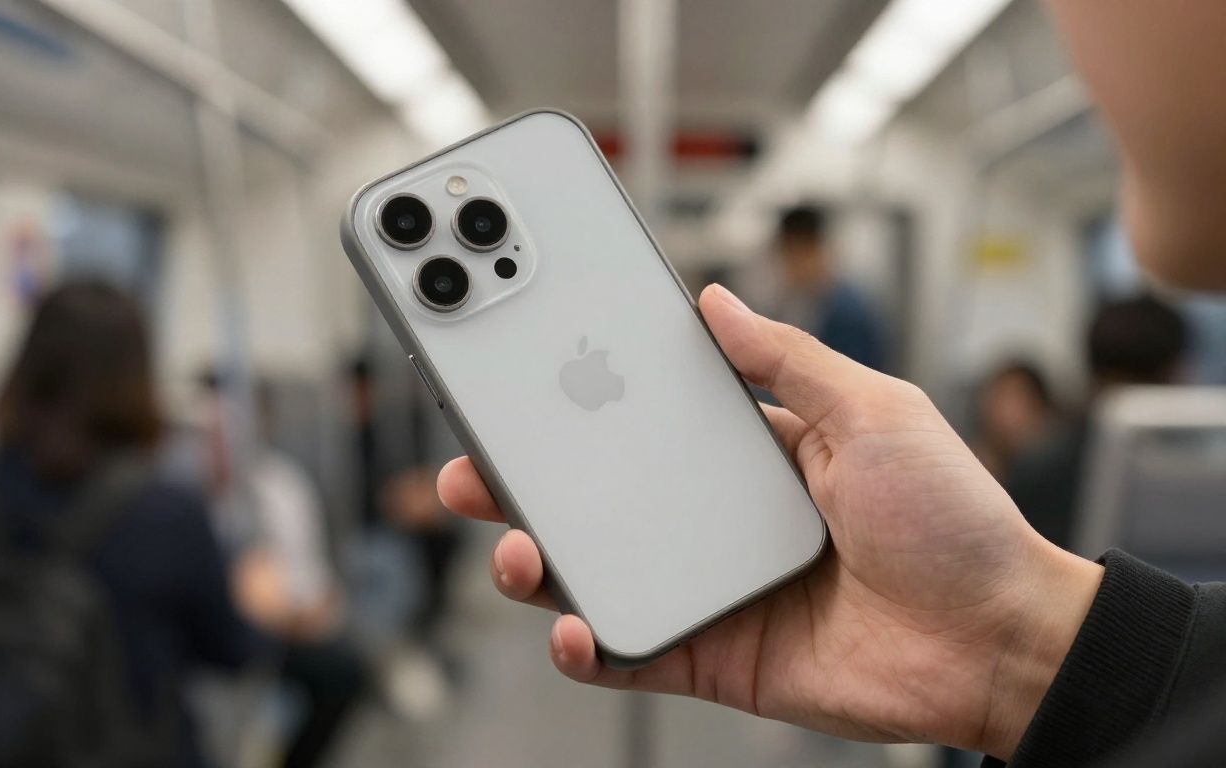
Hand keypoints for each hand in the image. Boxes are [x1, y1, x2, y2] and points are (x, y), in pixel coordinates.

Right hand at [438, 284, 1102, 757]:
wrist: (1001, 640)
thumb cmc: (954, 518)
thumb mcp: (873, 412)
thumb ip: (786, 361)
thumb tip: (714, 303)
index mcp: (749, 455)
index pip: (642, 422)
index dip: (581, 404)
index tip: (525, 379)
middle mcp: (716, 521)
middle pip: (599, 498)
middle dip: (526, 483)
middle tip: (474, 463)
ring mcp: (710, 589)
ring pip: (598, 573)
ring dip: (537, 561)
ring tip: (513, 544)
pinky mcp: (713, 655)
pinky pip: (631, 651)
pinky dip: (589, 646)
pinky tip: (574, 626)